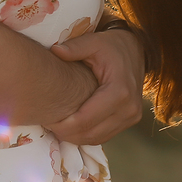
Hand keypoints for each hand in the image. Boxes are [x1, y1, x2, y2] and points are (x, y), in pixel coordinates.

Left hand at [45, 29, 144, 144]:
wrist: (136, 50)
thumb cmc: (112, 46)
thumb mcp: (94, 42)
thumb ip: (74, 47)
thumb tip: (54, 50)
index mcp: (120, 91)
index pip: (87, 119)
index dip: (64, 124)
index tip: (45, 120)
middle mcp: (129, 109)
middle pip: (91, 133)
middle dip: (67, 133)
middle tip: (46, 125)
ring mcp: (131, 117)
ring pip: (97, 139)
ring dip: (75, 137)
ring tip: (55, 127)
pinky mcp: (129, 120)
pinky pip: (104, 136)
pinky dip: (86, 135)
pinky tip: (70, 127)